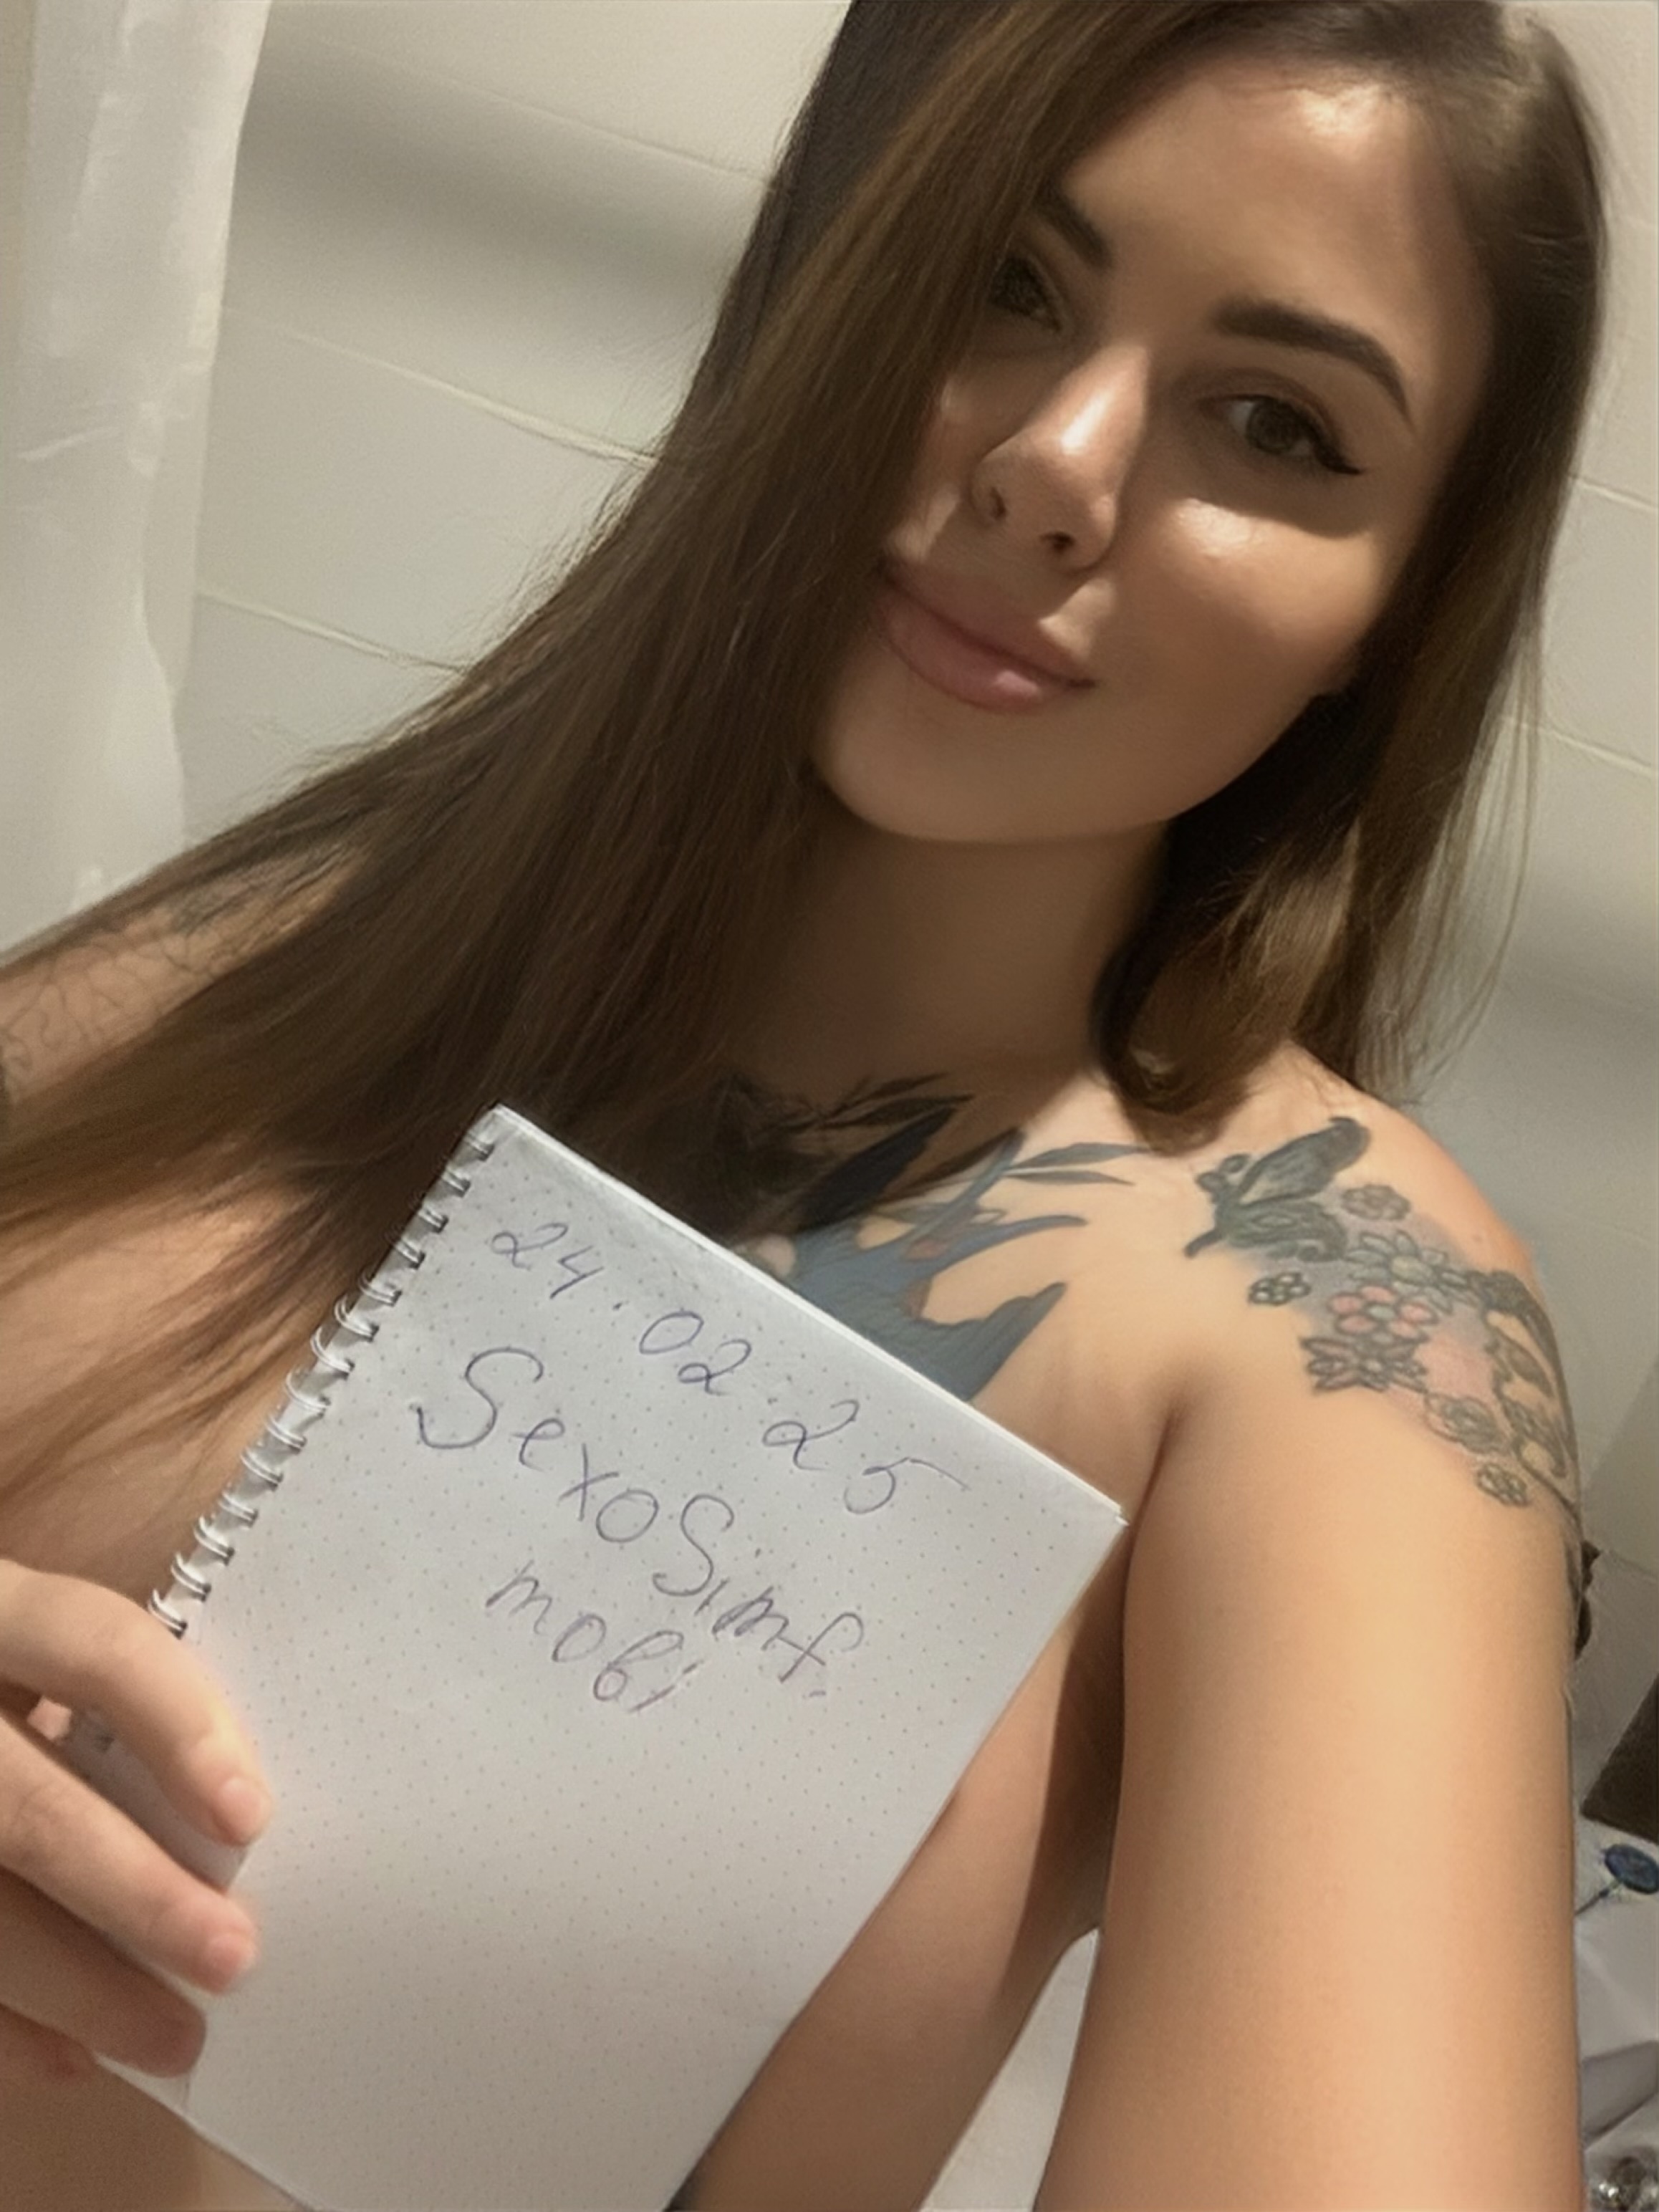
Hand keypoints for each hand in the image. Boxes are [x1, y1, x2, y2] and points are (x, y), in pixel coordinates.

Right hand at [0, 1559, 269, 2085]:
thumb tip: (239, 1811)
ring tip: (173, 2037)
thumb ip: (108, 1693)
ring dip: (77, 1990)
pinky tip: (67, 2060)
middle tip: (232, 1958)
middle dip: (134, 1895)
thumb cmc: (9, 1668)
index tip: (249, 1818)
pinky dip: (1, 2031)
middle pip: (27, 1810)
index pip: (92, 1645)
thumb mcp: (36, 1641)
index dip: (173, 1724)